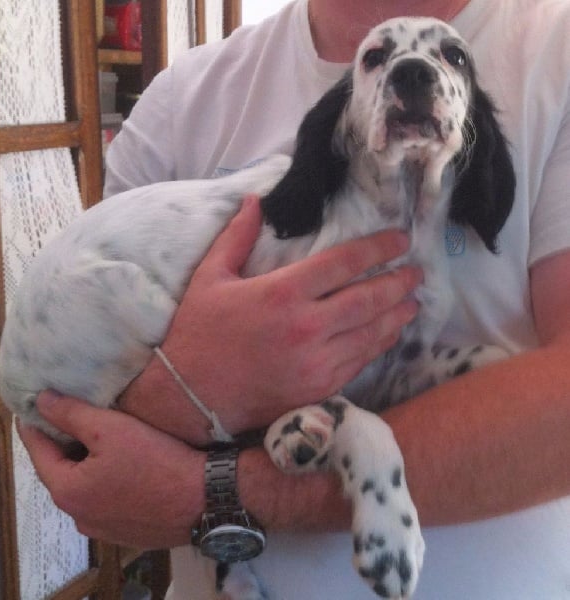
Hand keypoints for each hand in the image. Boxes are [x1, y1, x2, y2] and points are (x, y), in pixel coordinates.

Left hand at [17, 391, 204, 547]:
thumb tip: (42, 400)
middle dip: (66, 442)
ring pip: (85, 486)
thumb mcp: (112, 429)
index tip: (38, 403)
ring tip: (103, 437)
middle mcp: (79, 516)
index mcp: (67, 491)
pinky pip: (106, 500)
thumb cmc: (156, 461)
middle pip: (62, 470)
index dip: (37, 424)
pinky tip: (126, 465)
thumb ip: (73, 414)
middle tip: (75, 414)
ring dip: (88, 463)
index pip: (38, 451)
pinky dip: (107, 480)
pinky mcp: (127, 531)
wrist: (204, 499)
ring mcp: (103, 528)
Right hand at [121, 196, 421, 443]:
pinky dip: (378, 346)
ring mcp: (316, 362)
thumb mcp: (210, 277)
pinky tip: (388, 335)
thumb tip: (254, 200)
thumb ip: (236, 237)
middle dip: (398, 283)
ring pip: (371, 334)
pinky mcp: (319, 388)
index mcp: (282, 292)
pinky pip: (359, 363)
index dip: (377, 248)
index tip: (400, 241)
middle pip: (368, 300)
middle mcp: (306, 327)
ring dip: (396, 316)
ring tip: (412, 302)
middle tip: (416, 272)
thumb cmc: (199, 333)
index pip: (343, 263)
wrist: (191, 396)